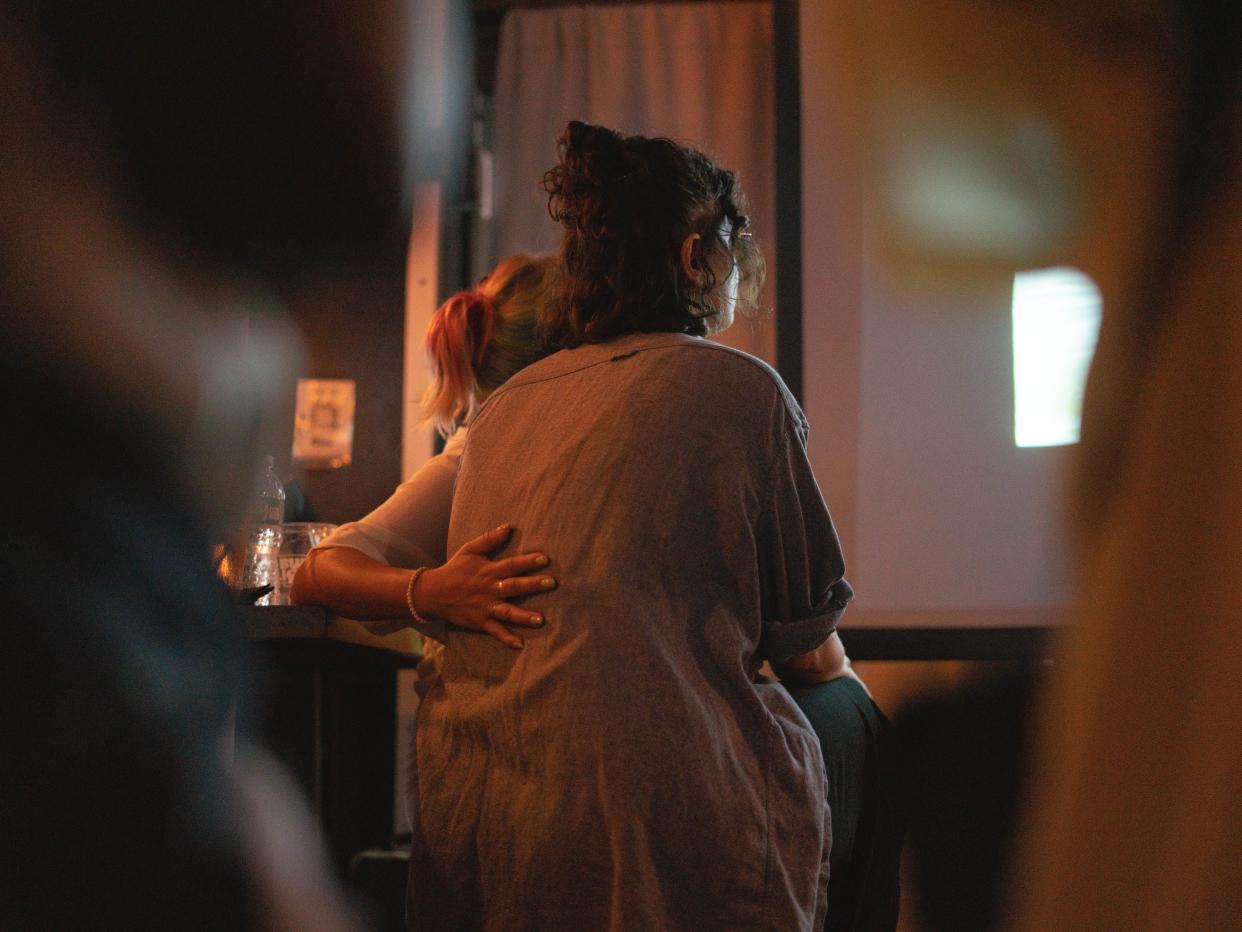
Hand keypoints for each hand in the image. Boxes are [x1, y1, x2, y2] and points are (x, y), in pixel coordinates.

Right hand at [413, 524, 555, 648]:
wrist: (432, 593)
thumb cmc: (454, 569)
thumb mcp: (469, 550)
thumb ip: (489, 539)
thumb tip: (508, 527)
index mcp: (488, 571)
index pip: (511, 564)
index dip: (528, 561)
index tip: (545, 558)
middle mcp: (489, 589)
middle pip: (513, 586)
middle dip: (532, 585)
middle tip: (551, 582)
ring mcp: (485, 607)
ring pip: (507, 611)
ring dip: (523, 616)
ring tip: (540, 619)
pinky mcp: (479, 622)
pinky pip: (494, 631)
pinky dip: (506, 638)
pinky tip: (520, 644)